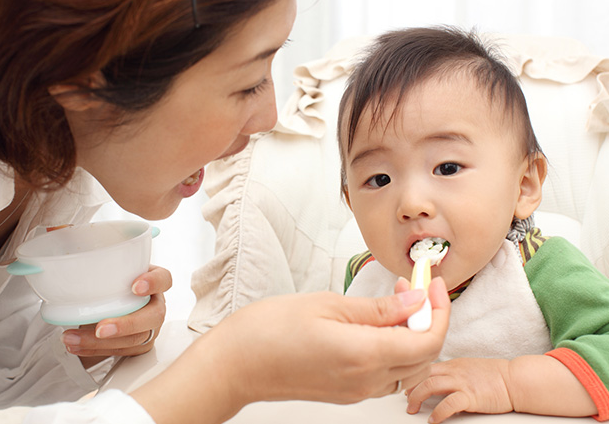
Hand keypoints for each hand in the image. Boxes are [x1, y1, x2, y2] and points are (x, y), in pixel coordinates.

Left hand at [61, 265, 171, 365]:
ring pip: (135, 339)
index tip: (135, 287)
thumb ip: (100, 266)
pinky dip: (94, 350)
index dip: (153, 283)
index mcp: (154, 281)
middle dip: (126, 324)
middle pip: (154, 316)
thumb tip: (62, 263)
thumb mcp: (110, 271)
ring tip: (72, 338)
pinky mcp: (139, 345)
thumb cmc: (111, 284)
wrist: (106, 306)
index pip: (164, 279)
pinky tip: (75, 345)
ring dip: (101, 342)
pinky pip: (122, 352)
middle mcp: (156, 304)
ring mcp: (150, 327)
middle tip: (101, 328)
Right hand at [210, 277, 449, 404]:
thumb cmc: (270, 330)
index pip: (429, 341)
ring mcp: (356, 390)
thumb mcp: (328, 305)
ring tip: (393, 301)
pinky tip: (375, 323)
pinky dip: (392, 347)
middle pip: (424, 356)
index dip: (440, 311)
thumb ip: (379, 309)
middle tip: (414, 287)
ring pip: (407, 366)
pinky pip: (385, 372)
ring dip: (411, 334)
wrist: (236, 364)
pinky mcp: (346, 391)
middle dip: (429, 318)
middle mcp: (366, 380)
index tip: (434, 284)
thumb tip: (417, 303)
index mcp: (365, 355)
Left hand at [406, 357, 512, 422]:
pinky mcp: (470, 397)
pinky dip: (437, 413)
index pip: (426, 367)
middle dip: (410, 387)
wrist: (515, 380)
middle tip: (406, 400)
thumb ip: (453, 373)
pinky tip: (433, 420)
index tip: (406, 385)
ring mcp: (461, 383)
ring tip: (412, 409)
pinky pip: (447, 404)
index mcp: (453, 364)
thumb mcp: (469, 367)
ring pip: (429, 385)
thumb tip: (441, 382)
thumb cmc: (496, 376)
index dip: (413, 376)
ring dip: (416, 398)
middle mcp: (453, 371)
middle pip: (423, 374)